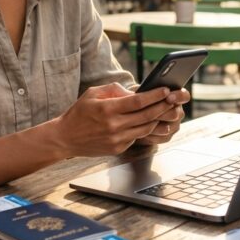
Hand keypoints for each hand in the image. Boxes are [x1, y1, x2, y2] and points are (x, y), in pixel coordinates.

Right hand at [53, 82, 177, 156]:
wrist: (65, 138)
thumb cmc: (79, 112)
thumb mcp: (93, 93)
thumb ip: (114, 90)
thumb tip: (134, 92)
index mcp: (107, 109)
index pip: (138, 102)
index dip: (154, 96)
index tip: (165, 90)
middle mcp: (114, 126)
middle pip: (146, 116)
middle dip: (162, 107)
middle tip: (173, 100)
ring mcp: (116, 140)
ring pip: (145, 129)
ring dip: (157, 119)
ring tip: (166, 111)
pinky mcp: (117, 149)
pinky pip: (136, 138)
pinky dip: (144, 129)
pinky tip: (150, 122)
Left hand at [134, 88, 189, 145]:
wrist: (132, 116)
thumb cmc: (139, 99)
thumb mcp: (142, 92)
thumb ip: (149, 91)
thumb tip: (150, 91)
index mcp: (176, 97)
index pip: (184, 96)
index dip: (178, 96)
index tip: (168, 97)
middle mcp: (178, 112)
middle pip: (174, 114)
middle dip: (160, 113)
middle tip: (147, 111)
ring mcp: (174, 126)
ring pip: (167, 128)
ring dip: (152, 124)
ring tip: (139, 121)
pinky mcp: (167, 137)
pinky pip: (160, 138)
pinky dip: (149, 135)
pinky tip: (139, 130)